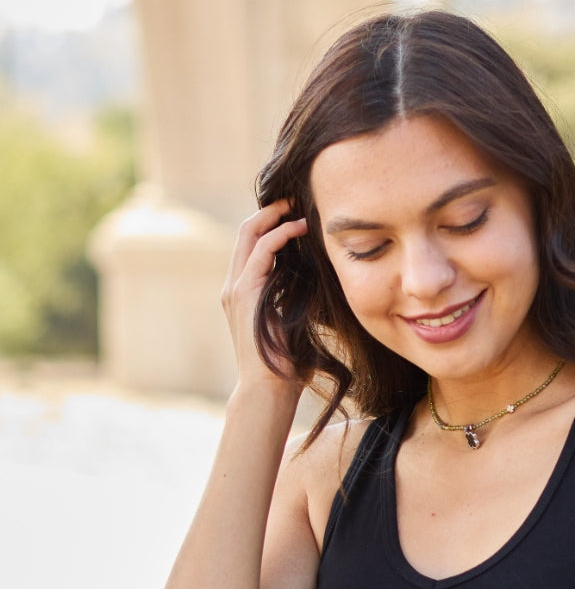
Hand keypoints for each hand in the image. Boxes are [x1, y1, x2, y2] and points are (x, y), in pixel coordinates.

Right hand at [221, 200, 308, 387]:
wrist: (268, 390)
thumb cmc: (287, 367)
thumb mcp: (296, 325)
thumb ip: (301, 302)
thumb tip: (326, 286)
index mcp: (244, 292)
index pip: (252, 245)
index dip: (271, 224)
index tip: (296, 212)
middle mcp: (234, 286)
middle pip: (245, 232)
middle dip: (269, 210)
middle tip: (295, 198)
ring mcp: (235, 289)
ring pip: (248, 235)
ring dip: (273, 216)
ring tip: (297, 205)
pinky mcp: (243, 294)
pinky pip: (260, 252)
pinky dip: (279, 235)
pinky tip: (298, 228)